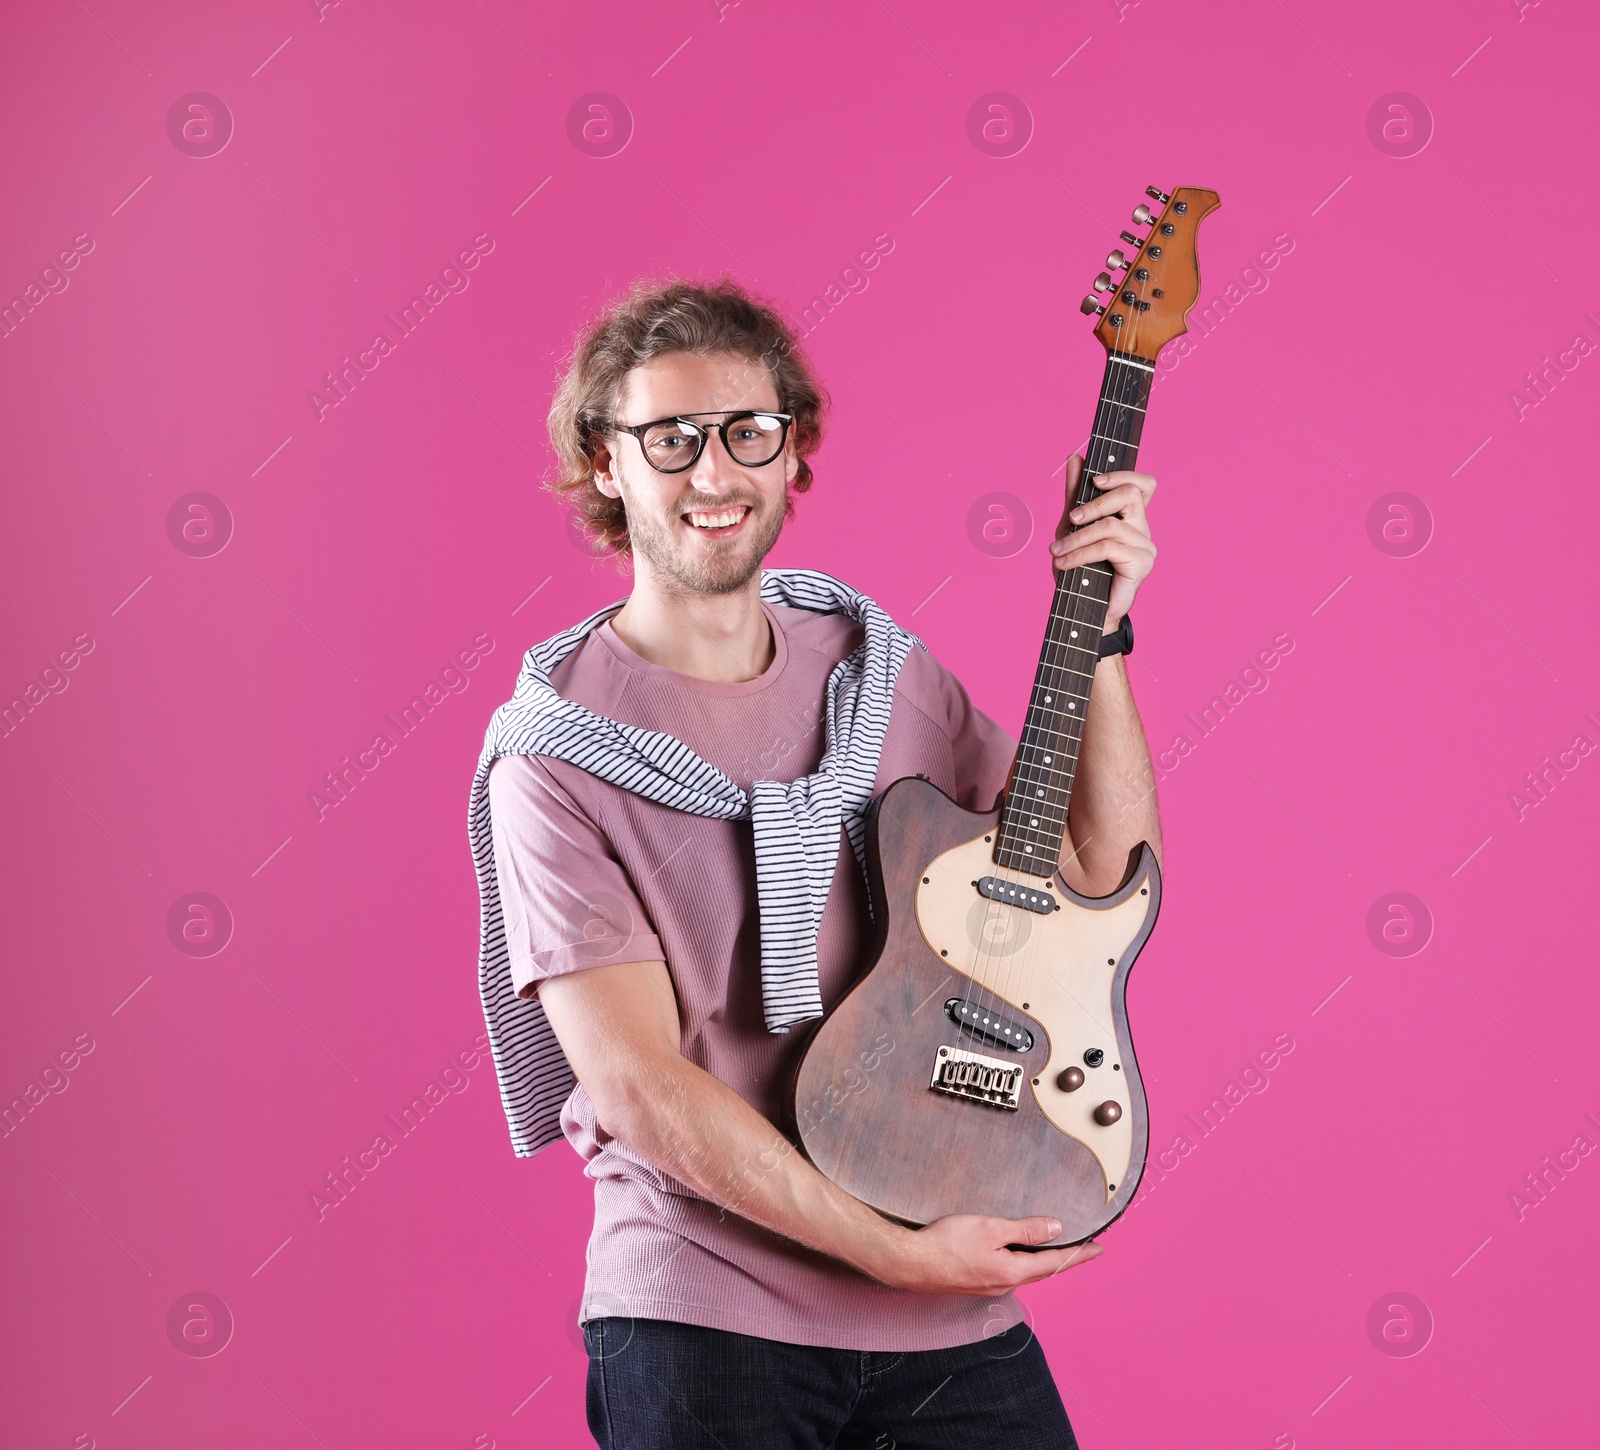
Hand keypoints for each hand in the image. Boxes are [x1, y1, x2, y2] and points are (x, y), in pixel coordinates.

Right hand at [873, 1212, 1102, 1296]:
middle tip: (1085, 1248)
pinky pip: (1010, 1272)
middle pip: (1044, 1271)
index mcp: (1013, 1271)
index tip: (1100, 1248)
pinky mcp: (976, 1282)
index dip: (1079, 1254)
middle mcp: (1005, 1284)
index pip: (1056, 1262)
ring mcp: (990, 1286)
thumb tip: (1056, 1228)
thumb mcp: (991, 1228)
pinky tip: (1019, 1254)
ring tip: (1057, 1248)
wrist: (911, 1264)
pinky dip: (1024, 1262)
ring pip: (1027, 1272)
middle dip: (1066, 1258)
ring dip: (1045, 1260)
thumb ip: (1025, 1230)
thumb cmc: (947, 1244)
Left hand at [1048, 453, 1156, 630]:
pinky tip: (1063, 564)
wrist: (1085, 613)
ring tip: (1056, 552)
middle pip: (1130, 495)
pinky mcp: (1142, 563)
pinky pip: (1108, 547)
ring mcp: (1146, 546)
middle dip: (1095, 503)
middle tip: (1070, 520)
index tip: (1095, 480)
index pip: (1144, 483)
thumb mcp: (1071, 528)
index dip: (1123, 474)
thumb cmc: (1080, 571)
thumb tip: (1075, 457)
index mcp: (1132, 517)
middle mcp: (1143, 528)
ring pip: (1111, 525)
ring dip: (1077, 538)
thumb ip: (1074, 494)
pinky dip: (1081, 554)